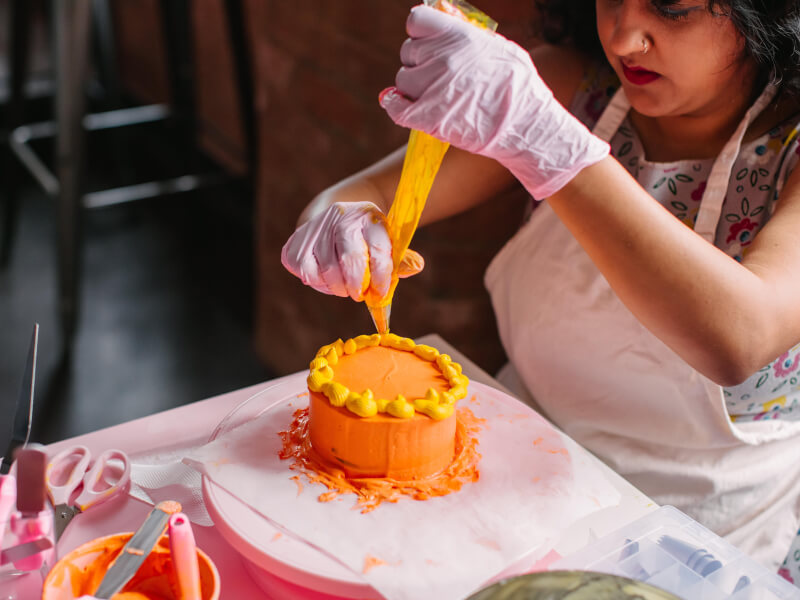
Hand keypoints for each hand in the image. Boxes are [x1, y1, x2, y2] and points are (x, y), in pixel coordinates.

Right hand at [281, 202, 423, 300]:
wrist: (331, 219)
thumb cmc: (364, 239)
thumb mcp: (385, 243)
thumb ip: (399, 259)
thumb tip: (416, 266)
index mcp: (369, 217)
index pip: (378, 249)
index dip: (381, 277)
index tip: (381, 293)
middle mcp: (342, 217)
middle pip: (350, 259)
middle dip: (357, 285)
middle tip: (359, 294)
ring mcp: (317, 227)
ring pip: (327, 269)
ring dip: (338, 287)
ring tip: (344, 287)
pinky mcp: (298, 240)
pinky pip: (306, 271)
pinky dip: (317, 282)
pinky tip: (325, 278)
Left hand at [380, 5, 608, 198]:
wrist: (526, 126)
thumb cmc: (520, 88)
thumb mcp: (500, 47)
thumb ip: (469, 36)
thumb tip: (447, 23)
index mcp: (460, 36)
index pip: (417, 21)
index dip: (420, 33)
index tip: (427, 43)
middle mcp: (443, 58)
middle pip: (408, 52)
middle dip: (420, 63)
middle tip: (438, 76)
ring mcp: (433, 88)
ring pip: (402, 81)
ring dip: (413, 88)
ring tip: (435, 95)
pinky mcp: (428, 117)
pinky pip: (395, 107)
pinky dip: (396, 106)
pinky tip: (401, 106)